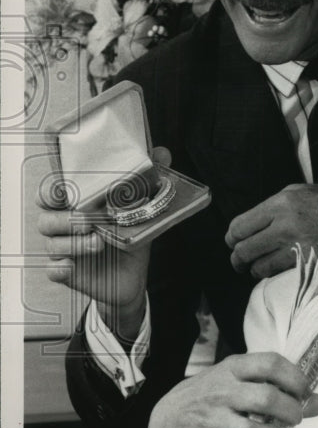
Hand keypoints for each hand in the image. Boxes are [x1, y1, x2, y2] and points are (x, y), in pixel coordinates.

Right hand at [38, 146, 170, 340]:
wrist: (133, 274)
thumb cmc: (128, 235)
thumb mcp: (141, 208)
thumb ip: (148, 178)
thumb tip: (162, 153)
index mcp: (77, 206)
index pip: (50, 194)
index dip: (50, 192)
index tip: (64, 192)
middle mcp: (65, 226)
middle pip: (46, 218)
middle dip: (64, 219)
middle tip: (90, 221)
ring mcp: (63, 250)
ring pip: (50, 243)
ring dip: (72, 243)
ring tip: (99, 242)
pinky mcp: (67, 272)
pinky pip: (52, 270)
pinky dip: (58, 268)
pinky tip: (71, 267)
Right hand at [147, 352, 317, 427]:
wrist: (167, 419)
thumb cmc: (214, 394)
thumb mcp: (240, 381)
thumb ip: (278, 387)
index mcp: (233, 368)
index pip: (271, 363)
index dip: (296, 377)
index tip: (304, 391)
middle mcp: (223, 392)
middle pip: (267, 399)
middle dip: (291, 411)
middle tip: (294, 417)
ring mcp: (214, 420)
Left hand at [225, 182, 317, 279]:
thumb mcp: (299, 191)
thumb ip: (273, 205)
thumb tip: (253, 221)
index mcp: (280, 204)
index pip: (240, 226)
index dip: (231, 237)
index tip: (232, 241)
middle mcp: (284, 225)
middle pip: (244, 248)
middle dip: (237, 257)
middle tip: (238, 260)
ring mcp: (295, 246)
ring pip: (257, 265)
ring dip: (252, 268)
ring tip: (254, 268)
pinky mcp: (306, 263)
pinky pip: (276, 274)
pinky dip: (269, 275)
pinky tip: (271, 271)